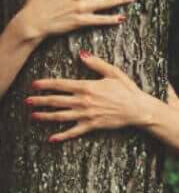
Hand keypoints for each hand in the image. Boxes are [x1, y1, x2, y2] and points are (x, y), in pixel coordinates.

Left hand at [26, 51, 159, 142]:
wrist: (138, 109)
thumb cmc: (128, 90)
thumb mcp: (113, 73)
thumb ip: (96, 63)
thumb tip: (81, 54)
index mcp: (87, 87)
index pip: (61, 84)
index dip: (46, 84)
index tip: (34, 84)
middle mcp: (84, 101)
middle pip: (57, 100)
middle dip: (40, 101)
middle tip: (27, 101)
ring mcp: (87, 115)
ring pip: (61, 116)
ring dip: (45, 116)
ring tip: (33, 116)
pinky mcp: (92, 125)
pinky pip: (74, 132)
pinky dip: (62, 136)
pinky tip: (51, 138)